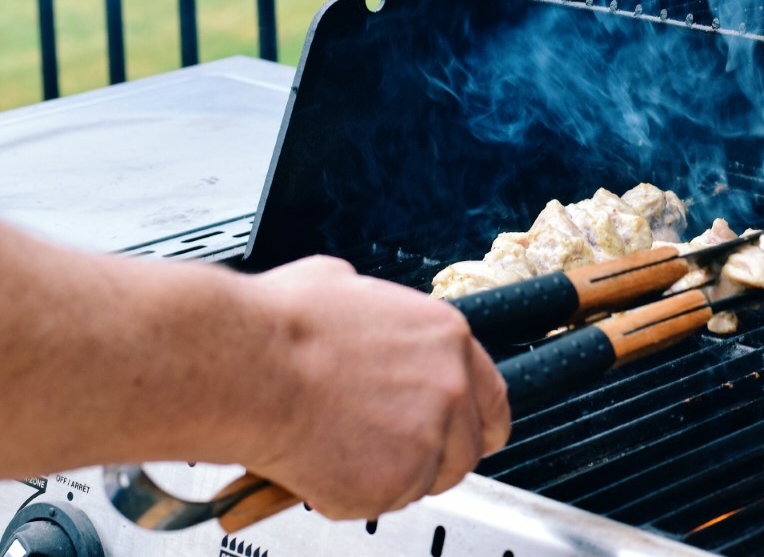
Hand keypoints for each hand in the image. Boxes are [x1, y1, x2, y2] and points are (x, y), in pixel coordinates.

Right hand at [237, 256, 509, 519]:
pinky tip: (320, 461)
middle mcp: (451, 388)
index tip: (464, 435)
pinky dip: (351, 494)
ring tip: (339, 447)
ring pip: (424, 481)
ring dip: (390, 475)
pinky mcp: (394, 482)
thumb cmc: (281, 325)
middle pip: (465, 448)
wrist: (246, 365)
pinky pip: (382, 502)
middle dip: (429, 454)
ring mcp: (427, 439)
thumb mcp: (346, 285)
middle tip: (382, 448)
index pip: (493, 398)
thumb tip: (364, 312)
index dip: (474, 422)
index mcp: (447, 337)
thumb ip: (379, 314)